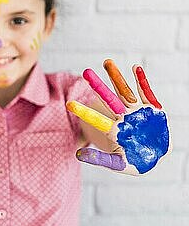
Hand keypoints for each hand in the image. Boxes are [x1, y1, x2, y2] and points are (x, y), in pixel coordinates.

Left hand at [66, 60, 170, 174]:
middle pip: (109, 99)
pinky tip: (135, 68)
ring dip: (117, 78)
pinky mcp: (152, 109)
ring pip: (125, 92)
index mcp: (113, 130)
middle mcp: (123, 117)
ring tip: (107, 62)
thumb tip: (78, 154)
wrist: (156, 157)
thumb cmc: (135, 162)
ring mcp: (137, 111)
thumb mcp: (117, 163)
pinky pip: (147, 93)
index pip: (96, 119)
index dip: (84, 112)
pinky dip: (142, 81)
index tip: (69, 104)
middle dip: (98, 86)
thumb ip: (100, 159)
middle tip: (86, 72)